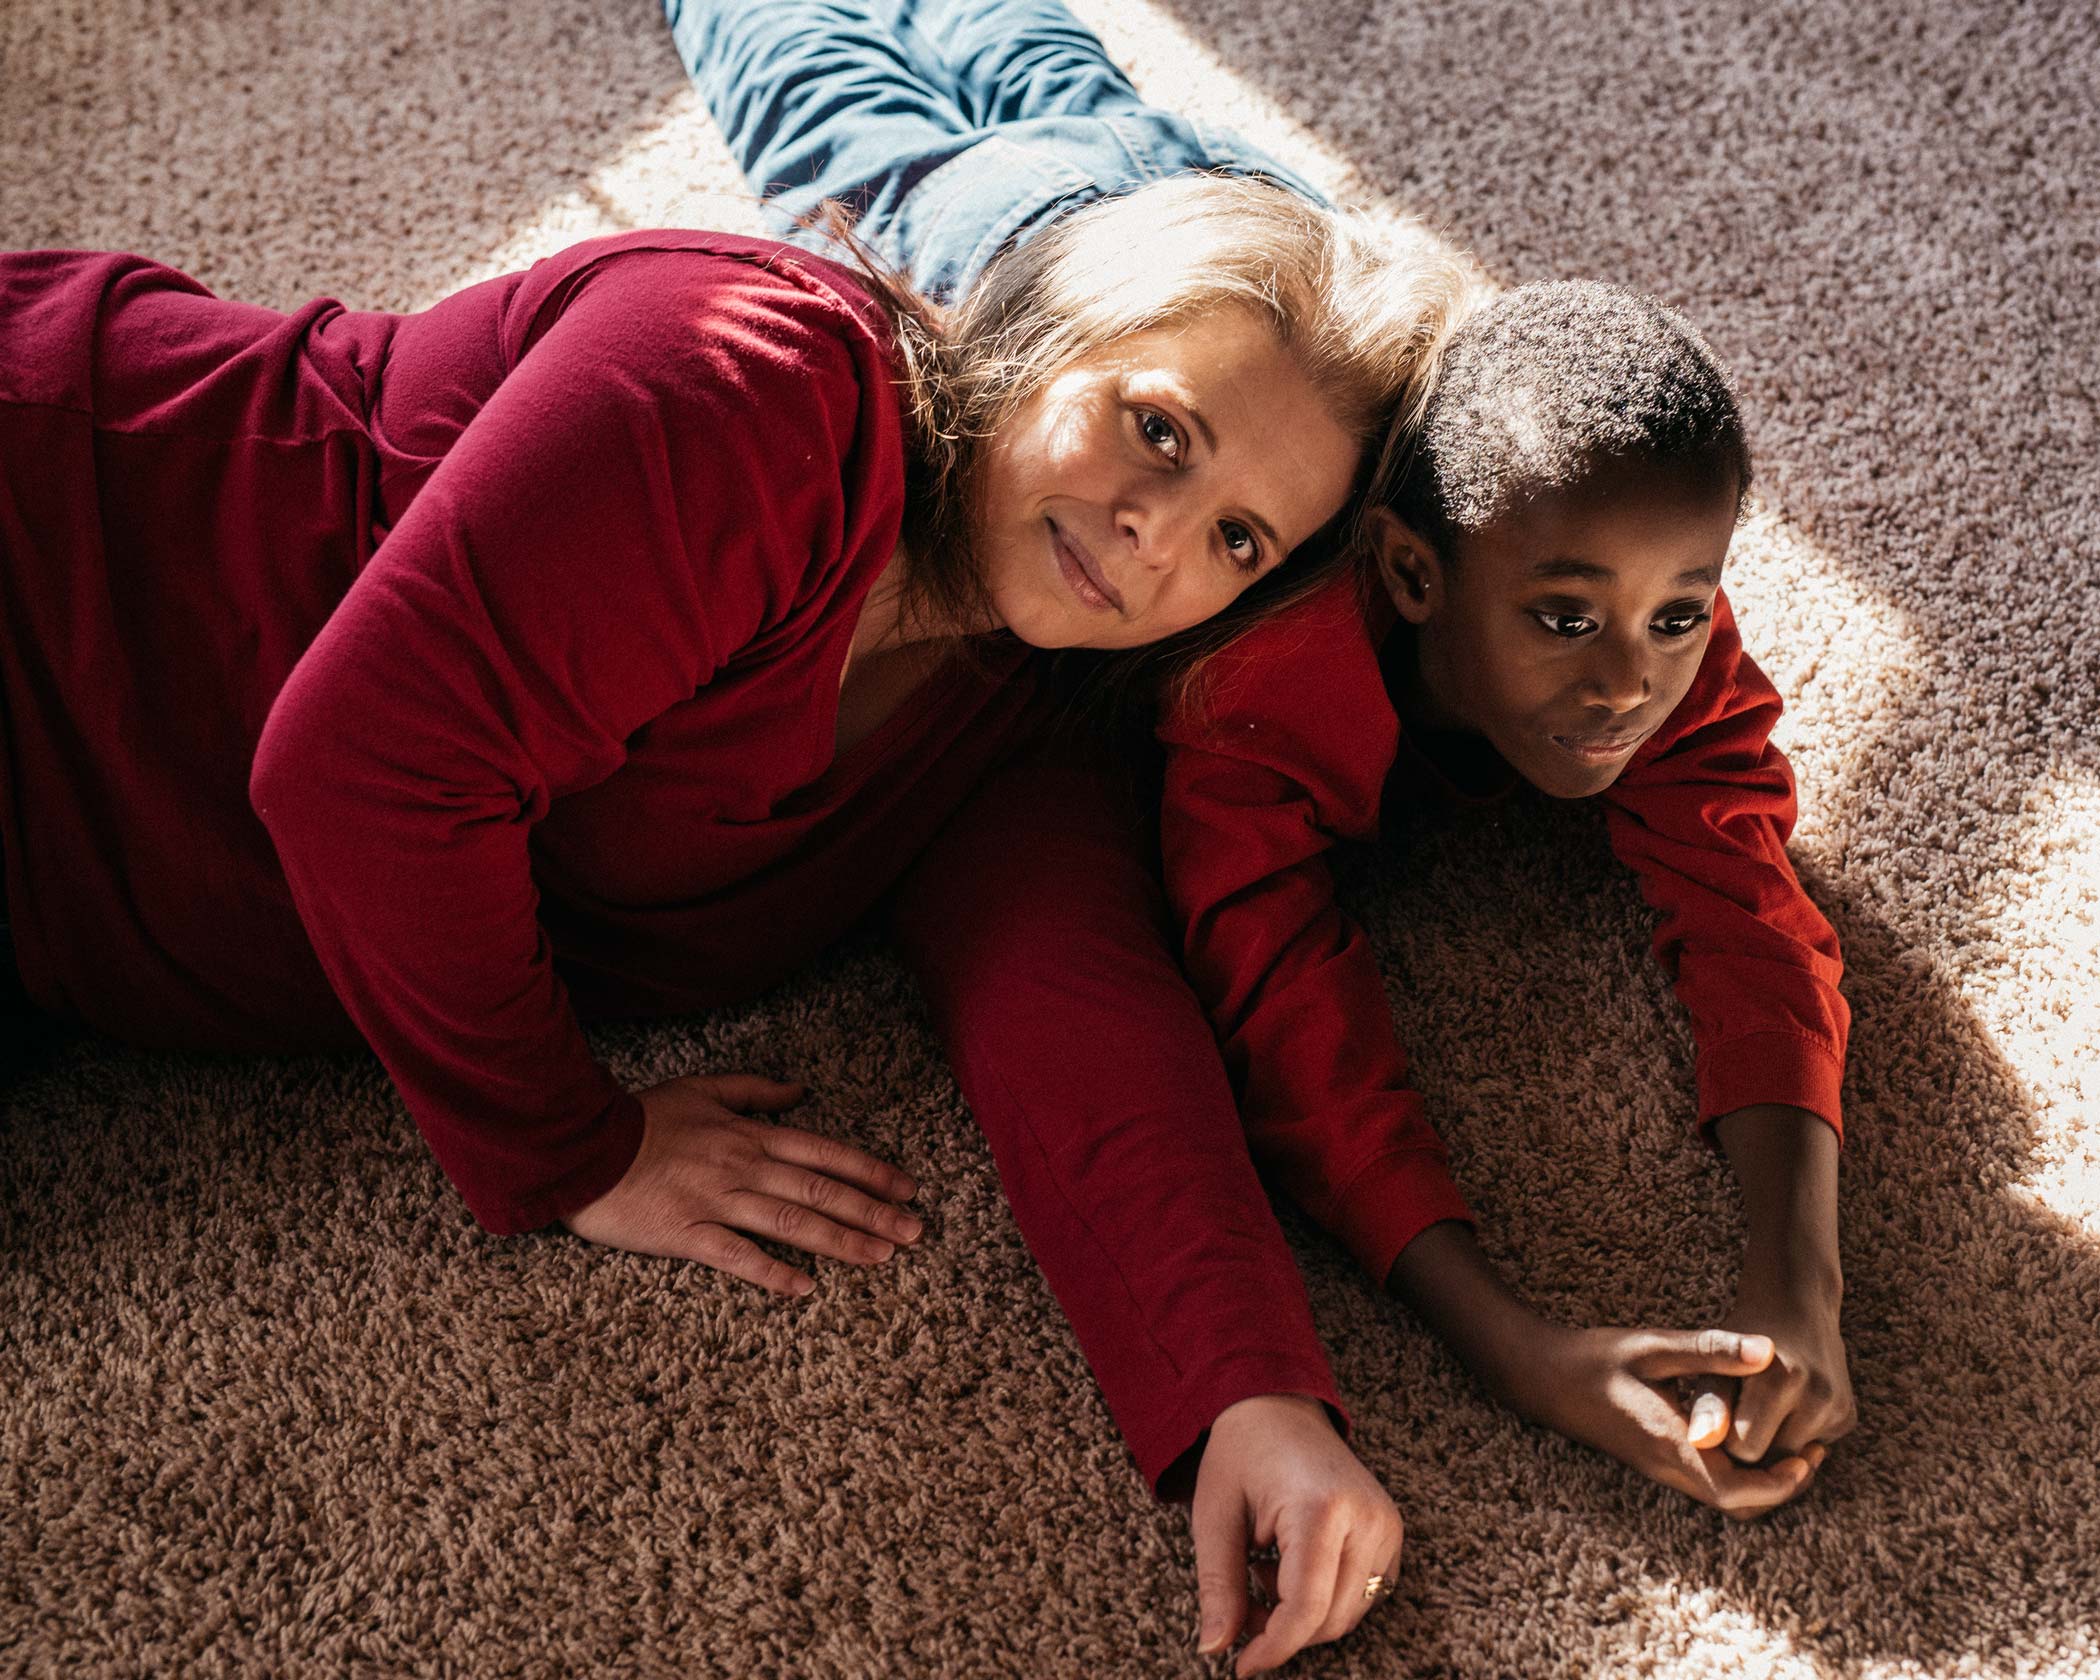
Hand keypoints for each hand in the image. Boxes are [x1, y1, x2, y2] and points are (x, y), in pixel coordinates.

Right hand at [562, 1073, 923, 1293]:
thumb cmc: (642, 1118)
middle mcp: (742, 1167)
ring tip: (880, 1257)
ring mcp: (716, 1202)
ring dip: (841, 1241)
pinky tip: (805, 1288)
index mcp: (749, 1135)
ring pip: (791, 1223)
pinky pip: (736, 1256)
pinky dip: (772, 1272)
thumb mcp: (702, 1089)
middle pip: (820, 1191)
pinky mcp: (686, 1234)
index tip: (907, 1189)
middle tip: (915, 1232)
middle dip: (873, 1212)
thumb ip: (754, 1091)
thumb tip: (800, 1092)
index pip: (825, 1153)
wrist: (582, 1144)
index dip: (870, 1172)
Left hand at [1190, 1393, 1403, 1675]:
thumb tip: (1215, 1649)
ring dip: (1305, 1617)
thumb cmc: (1240, 1455)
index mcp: (1320, 1507)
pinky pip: (1366, 1594)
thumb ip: (1218, 1586)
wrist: (1276, 1407)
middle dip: (1284, 1632)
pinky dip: (1327, 1600)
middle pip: (1332, 1618)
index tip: (1241, 1666)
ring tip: (1264, 1574)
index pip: (1306, 1607)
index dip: (1273, 1646)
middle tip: (1243, 1608)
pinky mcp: (1392, 1530)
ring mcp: (1386, 1523)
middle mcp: (1366, 1516)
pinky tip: (1292, 1568)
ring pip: (1352, 1613)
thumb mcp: (1215, 1517)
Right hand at [1518, 1324, 1825, 1518]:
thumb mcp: (1653, 1347)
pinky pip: (1708, 1482)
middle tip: (1812, 1452)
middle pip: (1739, 1505)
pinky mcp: (1654, 1460)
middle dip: (1782, 1487)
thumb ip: (1711, 1350)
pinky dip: (1739, 1470)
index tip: (1811, 1454)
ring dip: (1762, 1481)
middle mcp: (1667, 1468)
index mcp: (1671, 1445)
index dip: (1783, 1482)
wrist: (1542, 1377)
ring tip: (1789, 1444)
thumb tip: (1769, 1350)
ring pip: (1724, 1498)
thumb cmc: (1594, 1359)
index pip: (1738, 1490)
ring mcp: (1659, 1468)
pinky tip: (1747, 1433)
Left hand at [1686, 1276, 1854, 1466]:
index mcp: (1780, 1380)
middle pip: (1772, 1460)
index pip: (1743, 1449)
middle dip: (1749, 1446)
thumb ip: (1708, 1403)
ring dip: (1770, 1444)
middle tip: (1733, 1414)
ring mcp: (1838, 1408)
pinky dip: (1792, 1437)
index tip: (1715, 1417)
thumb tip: (1699, 1442)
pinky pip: (1809, 1449)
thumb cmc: (1740, 1342)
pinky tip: (1782, 1407)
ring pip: (1792, 1459)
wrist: (1792, 1306)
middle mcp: (1818, 1396)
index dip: (1723, 1438)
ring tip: (1755, 1409)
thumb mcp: (1715, 1364)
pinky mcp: (1848, 1417)